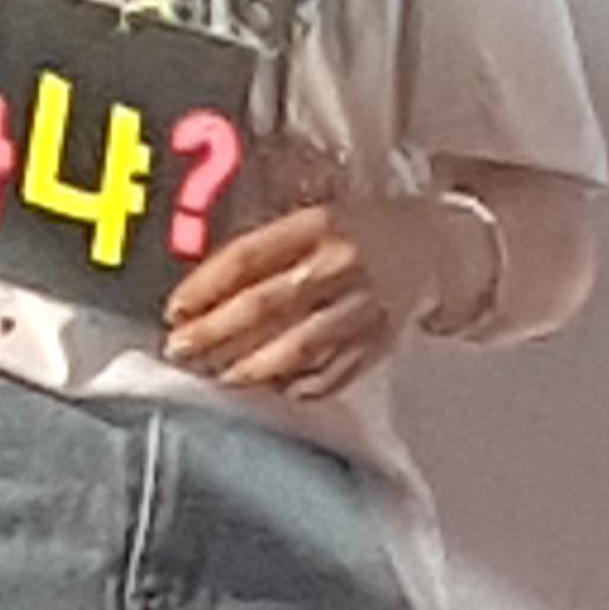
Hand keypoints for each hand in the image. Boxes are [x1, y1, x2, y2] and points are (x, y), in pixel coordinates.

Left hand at [162, 188, 468, 396]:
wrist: (432, 246)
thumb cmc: (359, 232)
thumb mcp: (313, 219)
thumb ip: (265, 249)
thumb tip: (204, 289)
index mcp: (318, 225)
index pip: (248, 257)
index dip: (205, 286)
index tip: (176, 309)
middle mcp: (340, 264)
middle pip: (266, 304)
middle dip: (215, 332)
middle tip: (181, 349)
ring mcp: (362, 307)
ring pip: (298, 346)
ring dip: (251, 367)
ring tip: (221, 376)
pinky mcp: (379, 342)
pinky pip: (332, 373)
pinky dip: (299, 386)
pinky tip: (272, 390)